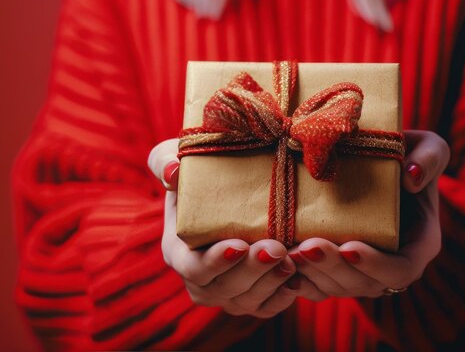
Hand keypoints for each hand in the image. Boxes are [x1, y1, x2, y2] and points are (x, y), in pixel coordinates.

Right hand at [148, 139, 298, 317]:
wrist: (225, 188)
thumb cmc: (198, 172)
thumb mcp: (176, 157)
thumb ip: (165, 160)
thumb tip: (172, 171)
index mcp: (178, 251)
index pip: (193, 267)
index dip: (215, 262)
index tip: (238, 245)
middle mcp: (200, 280)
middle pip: (224, 288)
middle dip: (252, 270)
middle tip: (277, 248)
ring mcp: (226, 293)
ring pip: (247, 301)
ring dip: (271, 282)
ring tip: (292, 259)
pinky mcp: (251, 298)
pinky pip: (267, 307)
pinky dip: (283, 296)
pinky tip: (299, 277)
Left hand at [288, 130, 449, 297]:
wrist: (377, 163)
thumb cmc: (407, 155)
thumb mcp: (428, 147)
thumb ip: (430, 157)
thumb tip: (411, 177)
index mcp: (418, 245)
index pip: (401, 269)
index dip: (375, 265)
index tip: (349, 247)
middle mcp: (390, 266)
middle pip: (363, 284)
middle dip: (333, 268)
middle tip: (307, 247)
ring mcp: (362, 272)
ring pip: (336, 287)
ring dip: (312, 274)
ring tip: (288, 252)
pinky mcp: (336, 270)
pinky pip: (317, 286)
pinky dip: (297, 280)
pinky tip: (280, 264)